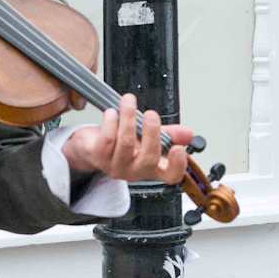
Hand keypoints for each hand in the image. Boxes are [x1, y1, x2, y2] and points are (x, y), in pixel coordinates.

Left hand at [62, 94, 194, 186]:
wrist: (90, 147)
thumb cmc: (121, 141)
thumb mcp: (147, 137)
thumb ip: (169, 134)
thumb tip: (189, 133)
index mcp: (152, 168)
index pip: (171, 175)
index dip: (178, 165)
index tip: (179, 148)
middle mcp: (135, 170)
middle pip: (149, 159)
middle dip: (152, 133)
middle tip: (151, 114)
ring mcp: (116, 166)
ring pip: (126, 144)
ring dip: (128, 118)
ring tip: (129, 102)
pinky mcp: (98, 158)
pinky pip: (107, 140)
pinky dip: (110, 122)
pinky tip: (112, 112)